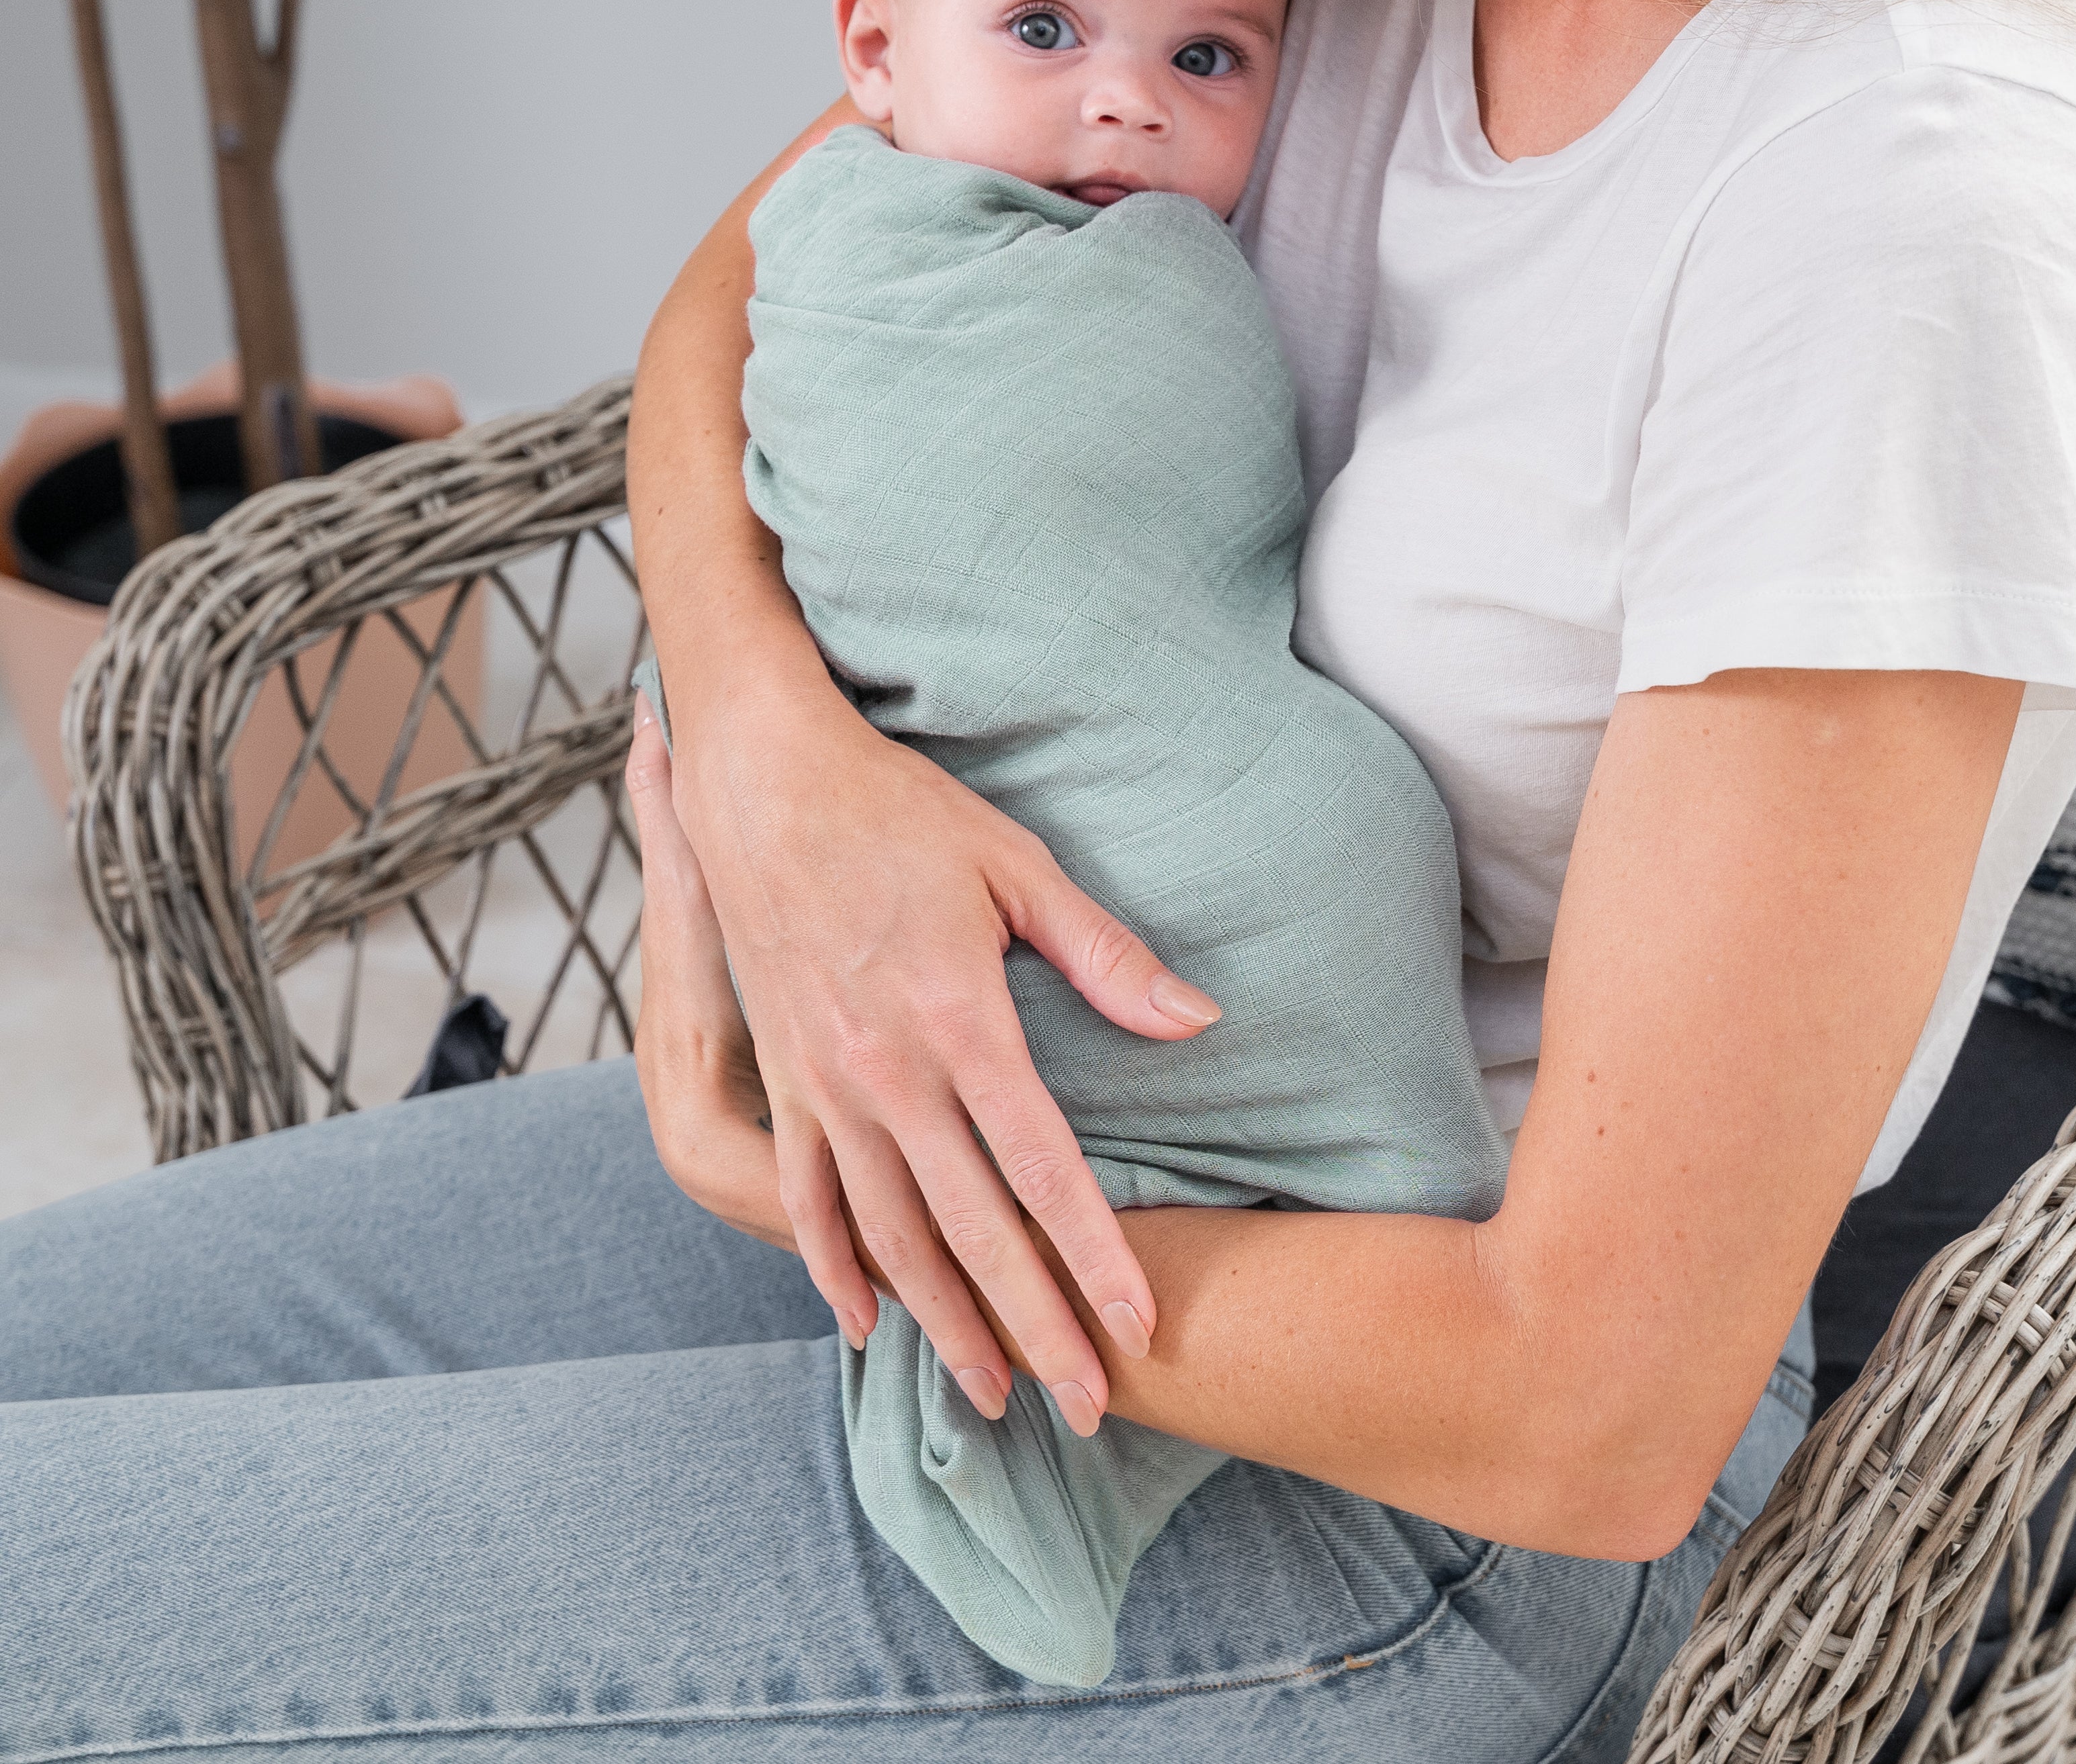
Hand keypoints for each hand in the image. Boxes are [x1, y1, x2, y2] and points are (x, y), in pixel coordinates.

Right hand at [634, 688, 1220, 1431]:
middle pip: (972, 1230)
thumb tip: (1197, 1021)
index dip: (1094, 1259)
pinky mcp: (780, 1081)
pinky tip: (865, 1325)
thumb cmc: (900, 813)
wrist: (761, 781)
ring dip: (943, 1323)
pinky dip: (834, 1269)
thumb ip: (1105, 955)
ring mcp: (823, 1086)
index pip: (1044, 1171)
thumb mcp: (1017, 867)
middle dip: (1034, 1328)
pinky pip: (806, 1199)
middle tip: (1085, 1409)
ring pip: (888, 1235)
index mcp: (961, 1021)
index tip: (1138, 1330)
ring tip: (992, 1394)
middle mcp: (888, 1073)